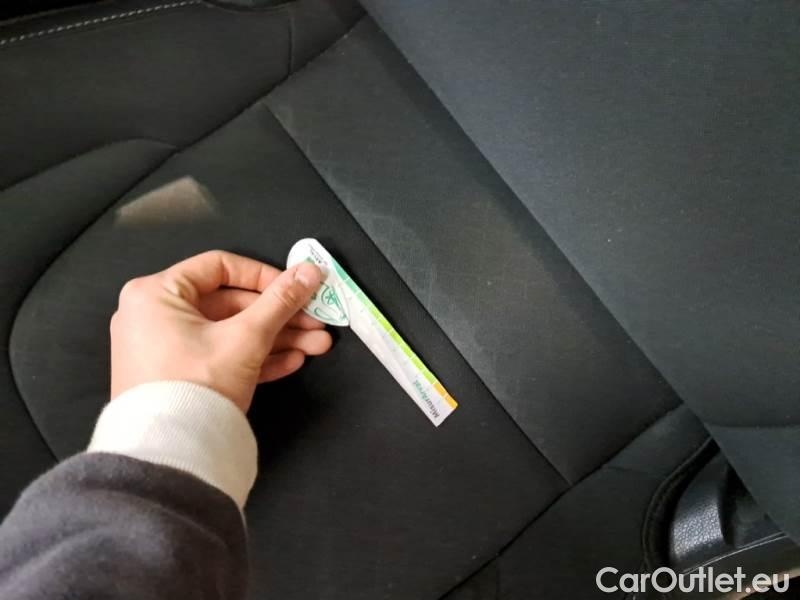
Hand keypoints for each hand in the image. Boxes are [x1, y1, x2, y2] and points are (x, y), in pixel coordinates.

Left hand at [110, 250, 328, 412]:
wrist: (169, 456)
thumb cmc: (197, 384)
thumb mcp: (246, 338)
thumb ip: (281, 301)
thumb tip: (311, 271)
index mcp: (156, 294)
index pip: (219, 267)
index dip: (264, 275)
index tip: (296, 288)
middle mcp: (155, 316)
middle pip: (231, 304)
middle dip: (281, 316)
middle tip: (317, 321)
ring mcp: (165, 349)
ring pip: (230, 333)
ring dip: (276, 338)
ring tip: (317, 346)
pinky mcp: (178, 376)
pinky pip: (219, 356)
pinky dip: (253, 357)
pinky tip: (292, 361)